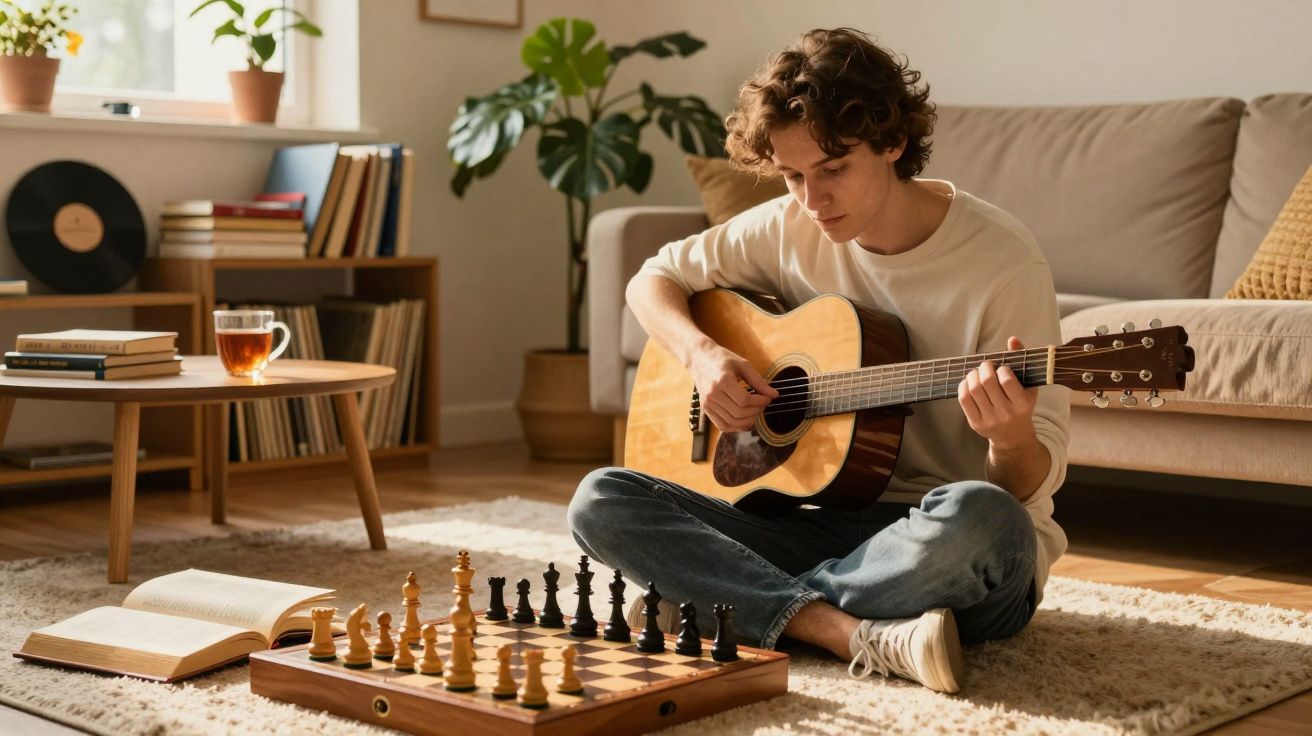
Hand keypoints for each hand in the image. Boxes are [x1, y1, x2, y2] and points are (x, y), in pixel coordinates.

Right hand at [687, 344, 778, 432]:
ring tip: (755, 412)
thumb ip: (758, 381)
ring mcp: (707, 403)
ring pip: (732, 422)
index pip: (745, 400)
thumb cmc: (723, 359)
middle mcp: (712, 394)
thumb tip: (774, 395)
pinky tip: (745, 421)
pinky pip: (722, 425)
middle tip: (763, 404)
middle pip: (739, 412)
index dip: (760, 402)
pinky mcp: (705, 409)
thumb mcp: (743, 365)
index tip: (768, 398)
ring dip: (748, 421)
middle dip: (756, 411)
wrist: (700, 358)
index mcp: (722, 381)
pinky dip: (736, 427)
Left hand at [957, 336, 1038, 450]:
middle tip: (986, 365)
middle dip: (984, 368)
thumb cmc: (1021, 406)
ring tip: (977, 372)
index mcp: (1022, 404)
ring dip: (973, 375)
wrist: (1013, 436)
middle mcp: (1006, 413)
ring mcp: (989, 420)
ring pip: (973, 390)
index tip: (1001, 368)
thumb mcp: (1028, 386)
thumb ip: (1021, 361)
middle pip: (987, 383)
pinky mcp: (975, 423)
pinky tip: (969, 382)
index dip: (1001, 369)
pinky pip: (964, 400)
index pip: (1007, 380)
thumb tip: (1012, 339)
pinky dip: (963, 386)